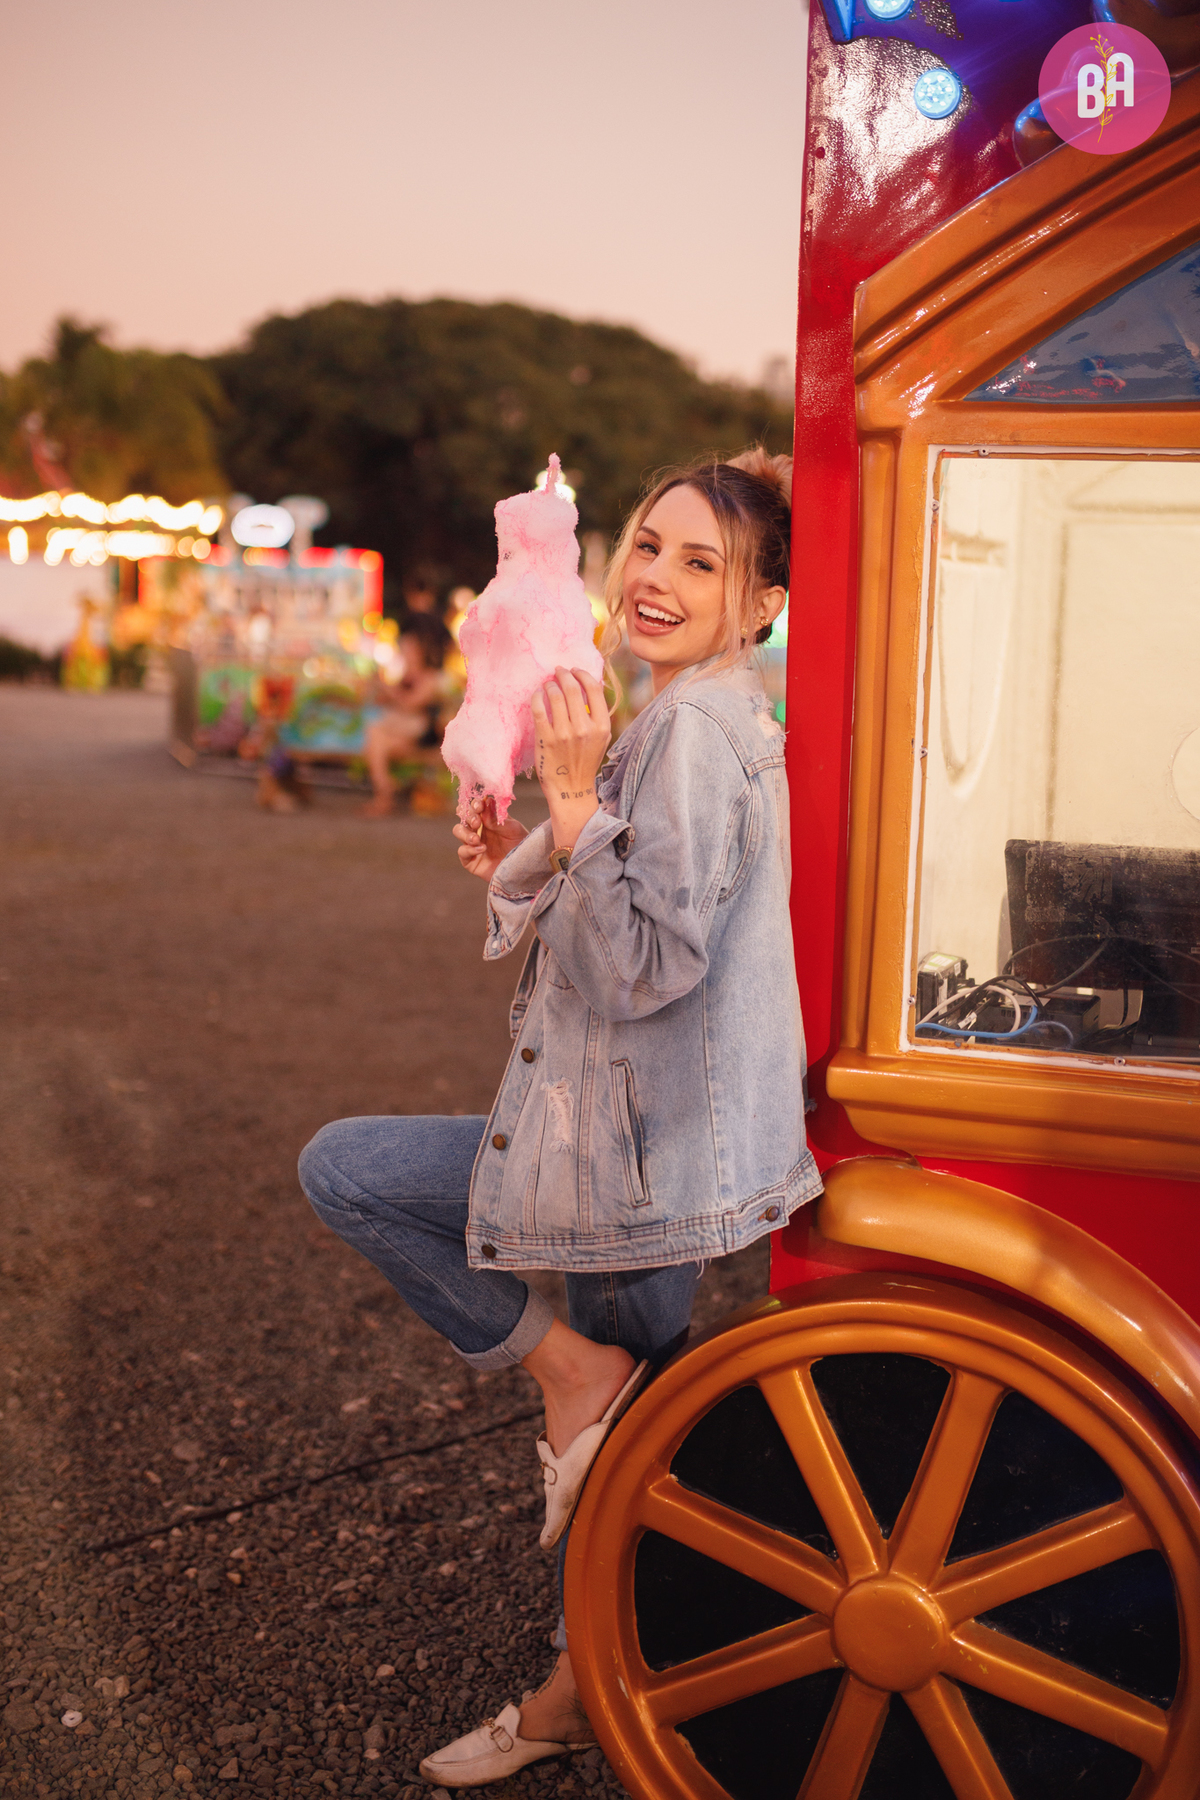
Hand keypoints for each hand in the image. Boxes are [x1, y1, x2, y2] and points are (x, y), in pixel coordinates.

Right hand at [454, 795, 527, 879]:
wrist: (524, 869)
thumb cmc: (520, 846)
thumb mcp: (513, 829)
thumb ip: (498, 819)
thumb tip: (486, 801)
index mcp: (488, 819)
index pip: (476, 806)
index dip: (475, 804)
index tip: (480, 805)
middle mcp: (478, 829)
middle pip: (464, 816)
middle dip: (469, 817)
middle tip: (477, 822)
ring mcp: (472, 844)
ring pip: (458, 830)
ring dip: (465, 832)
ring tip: (476, 839)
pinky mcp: (470, 860)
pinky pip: (462, 851)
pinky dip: (469, 849)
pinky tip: (482, 849)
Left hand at [533, 665, 609, 805]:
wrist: (571, 790)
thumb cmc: (585, 762)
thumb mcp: (602, 739)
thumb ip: (598, 716)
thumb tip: (588, 687)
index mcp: (601, 726)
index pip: (593, 688)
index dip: (582, 674)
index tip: (574, 670)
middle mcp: (584, 728)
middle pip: (572, 688)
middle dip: (563, 674)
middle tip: (557, 671)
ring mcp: (564, 734)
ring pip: (555, 696)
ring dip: (550, 685)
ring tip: (548, 684)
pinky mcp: (546, 739)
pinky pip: (539, 709)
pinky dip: (537, 696)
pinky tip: (538, 694)